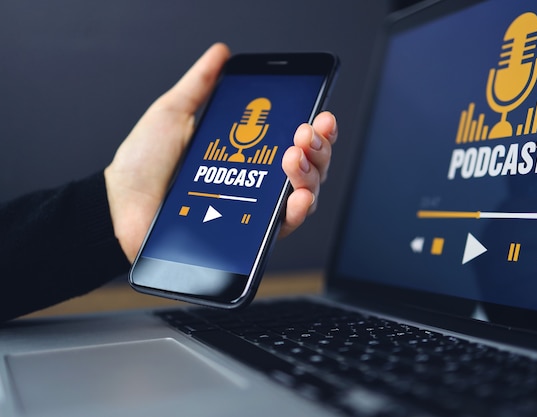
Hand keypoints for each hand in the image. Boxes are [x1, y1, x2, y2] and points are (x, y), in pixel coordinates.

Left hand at [104, 43, 337, 262]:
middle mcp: (256, 181)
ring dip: (310, 173)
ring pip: (303, 195)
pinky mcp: (246, 237)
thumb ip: (200, 85)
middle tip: (306, 131)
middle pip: (308, 167)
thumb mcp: (173, 113)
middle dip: (318, 147)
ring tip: (295, 155)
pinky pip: (282, 227)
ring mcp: (253, 210)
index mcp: (246, 153)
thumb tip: (221, 54)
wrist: (118, 204)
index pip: (294, 142)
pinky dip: (297, 211)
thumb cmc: (142, 164)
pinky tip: (297, 196)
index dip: (314, 129)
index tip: (318, 114)